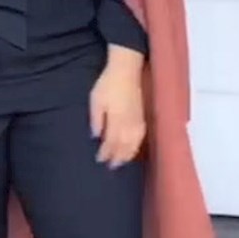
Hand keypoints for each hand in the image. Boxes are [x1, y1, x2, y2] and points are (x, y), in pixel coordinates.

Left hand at [90, 46, 145, 168]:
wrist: (126, 70)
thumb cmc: (108, 85)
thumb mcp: (96, 100)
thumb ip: (96, 119)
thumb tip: (96, 137)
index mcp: (116, 120)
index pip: (111, 142)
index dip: (105, 153)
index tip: (99, 160)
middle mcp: (129, 124)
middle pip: (124, 146)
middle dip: (117, 157)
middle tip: (111, 167)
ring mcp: (138, 121)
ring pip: (134, 143)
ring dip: (127, 155)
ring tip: (121, 162)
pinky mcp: (142, 116)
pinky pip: (141, 137)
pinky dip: (136, 146)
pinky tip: (132, 149)